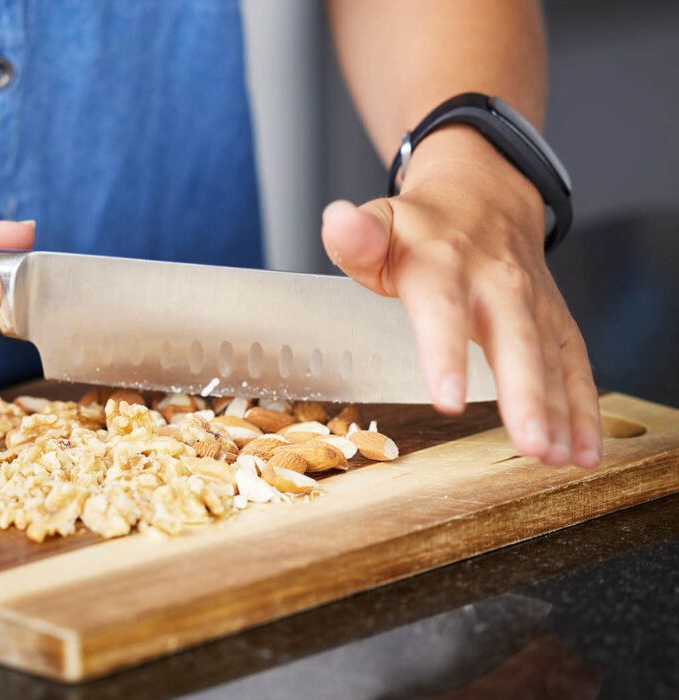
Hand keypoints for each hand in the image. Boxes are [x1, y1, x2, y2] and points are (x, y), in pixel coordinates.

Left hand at [320, 125, 600, 467]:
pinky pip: (574, 365)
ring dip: (558, 410)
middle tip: (529, 442)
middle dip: (524, 395)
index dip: (445, 355)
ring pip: (549, 358)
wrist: (484, 197)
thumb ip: (354, 238)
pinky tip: (583, 450)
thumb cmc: (420, 229)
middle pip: (513, 340)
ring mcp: (531, 302)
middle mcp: (495, 283)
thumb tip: (338, 222)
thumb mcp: (379, 226)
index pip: (443, 310)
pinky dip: (583, 408)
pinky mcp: (555, 320)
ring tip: (553, 456)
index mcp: (442, 264)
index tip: (447, 400)